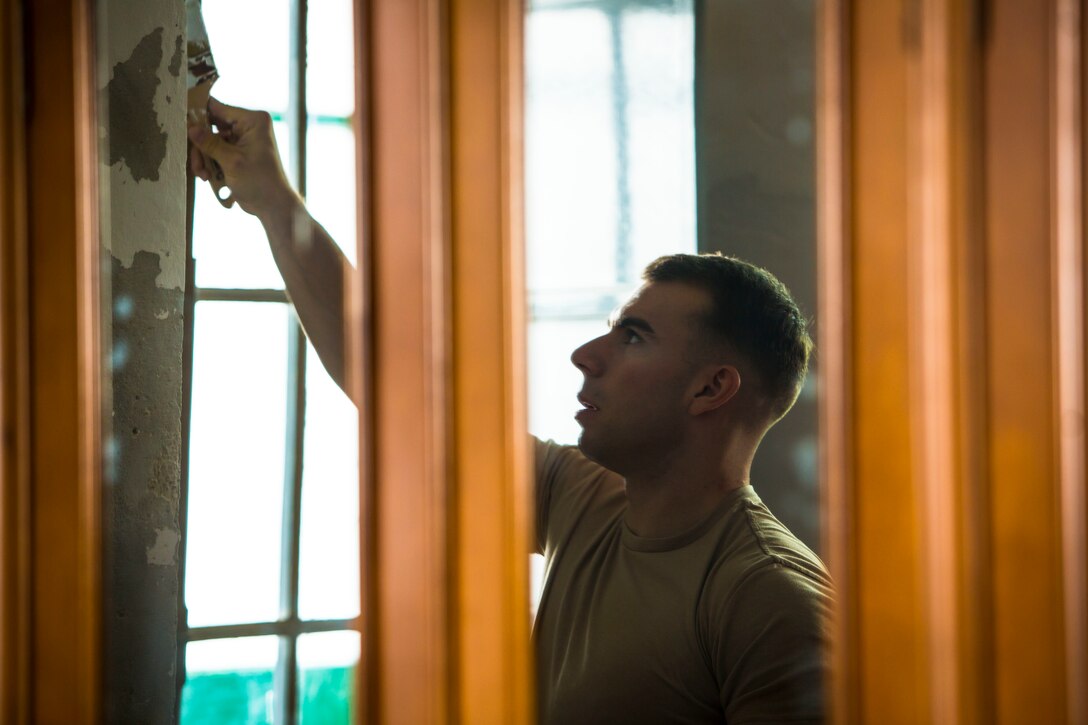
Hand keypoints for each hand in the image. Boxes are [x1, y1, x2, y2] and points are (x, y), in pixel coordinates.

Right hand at [187, 98, 297, 218]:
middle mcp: (248, 126)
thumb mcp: (232, 161)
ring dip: (204, 158)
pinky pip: (217, 152)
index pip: (219, 108)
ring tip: (204, 175)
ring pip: (211, 141)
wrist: (273, 205)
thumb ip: (210, 143)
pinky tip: (208, 177)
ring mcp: (243, 140)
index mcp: (253, 121)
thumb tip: (191, 127)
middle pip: (212, 126)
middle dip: (201, 146)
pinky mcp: (238, 153)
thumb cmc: (260, 182)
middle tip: (198, 164)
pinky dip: (210, 163)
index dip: (199, 115)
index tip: (184, 124)